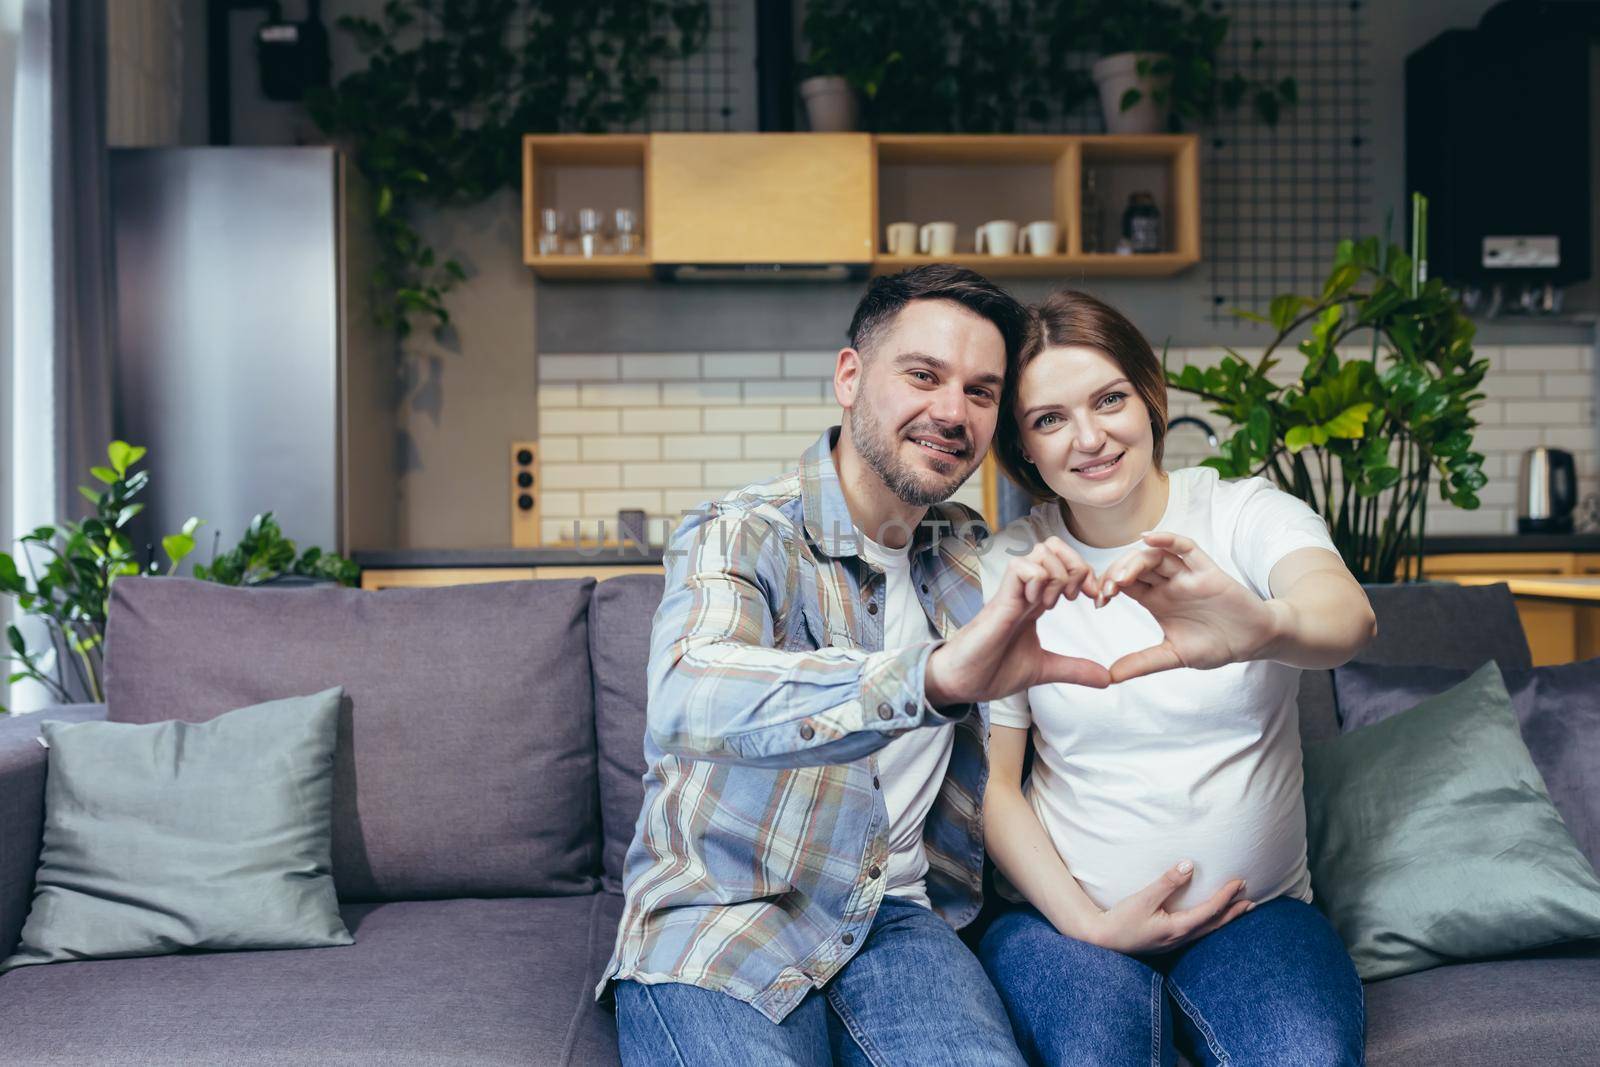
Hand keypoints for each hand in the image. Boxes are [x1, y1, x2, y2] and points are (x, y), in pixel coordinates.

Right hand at [924, 538, 1110, 706]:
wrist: (960, 683)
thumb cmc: (991, 671)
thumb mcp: (1044, 669)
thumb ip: (1074, 669)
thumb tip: (1107, 679)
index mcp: (1034, 602)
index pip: (1063, 564)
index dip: (1086, 575)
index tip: (1095, 601)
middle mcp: (1024, 591)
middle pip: (1052, 547)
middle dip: (1075, 565)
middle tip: (1075, 596)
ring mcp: (1011, 593)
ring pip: (1039, 552)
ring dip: (1057, 574)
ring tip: (1053, 603)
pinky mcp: (999, 601)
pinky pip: (1020, 568)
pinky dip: (1038, 580)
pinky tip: (1037, 604)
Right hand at [1079, 862, 1252, 954]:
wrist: (1102, 940)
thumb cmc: (1121, 919)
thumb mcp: (1143, 898)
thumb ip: (1167, 882)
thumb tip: (1189, 865)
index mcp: (1178, 927)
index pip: (1210, 911)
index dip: (1226, 896)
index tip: (1240, 882)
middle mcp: (1180, 938)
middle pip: (1215, 925)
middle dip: (1234, 912)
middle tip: (1252, 901)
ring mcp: (1174, 943)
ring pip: (1208, 931)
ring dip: (1225, 919)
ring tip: (1239, 911)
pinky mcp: (1167, 942)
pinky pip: (1197, 932)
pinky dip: (1210, 924)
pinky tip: (1209, 920)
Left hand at [1100, 530, 1284, 682]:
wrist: (1253, 641)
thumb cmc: (1215, 645)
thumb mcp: (1173, 656)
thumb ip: (1143, 663)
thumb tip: (1109, 677)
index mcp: (1156, 600)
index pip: (1124, 584)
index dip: (1108, 588)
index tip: (1098, 602)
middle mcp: (1168, 583)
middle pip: (1134, 566)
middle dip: (1116, 573)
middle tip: (1106, 590)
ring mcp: (1186, 575)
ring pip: (1155, 555)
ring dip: (1134, 562)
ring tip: (1122, 578)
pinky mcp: (1207, 571)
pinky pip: (1186, 548)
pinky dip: (1168, 540)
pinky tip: (1150, 539)